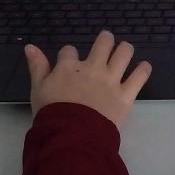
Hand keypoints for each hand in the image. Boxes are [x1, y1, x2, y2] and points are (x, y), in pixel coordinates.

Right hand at [23, 31, 151, 127]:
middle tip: (106, 41)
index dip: (68, 55)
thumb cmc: (51, 113)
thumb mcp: (38, 89)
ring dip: (125, 49)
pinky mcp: (126, 95)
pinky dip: (143, 70)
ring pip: (124, 53)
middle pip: (104, 43)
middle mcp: (93, 68)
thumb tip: (29, 46)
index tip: (68, 60)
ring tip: (125, 50)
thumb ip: (37, 66)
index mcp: (69, 66)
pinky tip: (144, 67)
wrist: (71, 135)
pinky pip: (139, 77)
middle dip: (105, 40)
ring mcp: (111, 80)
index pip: (69, 51)